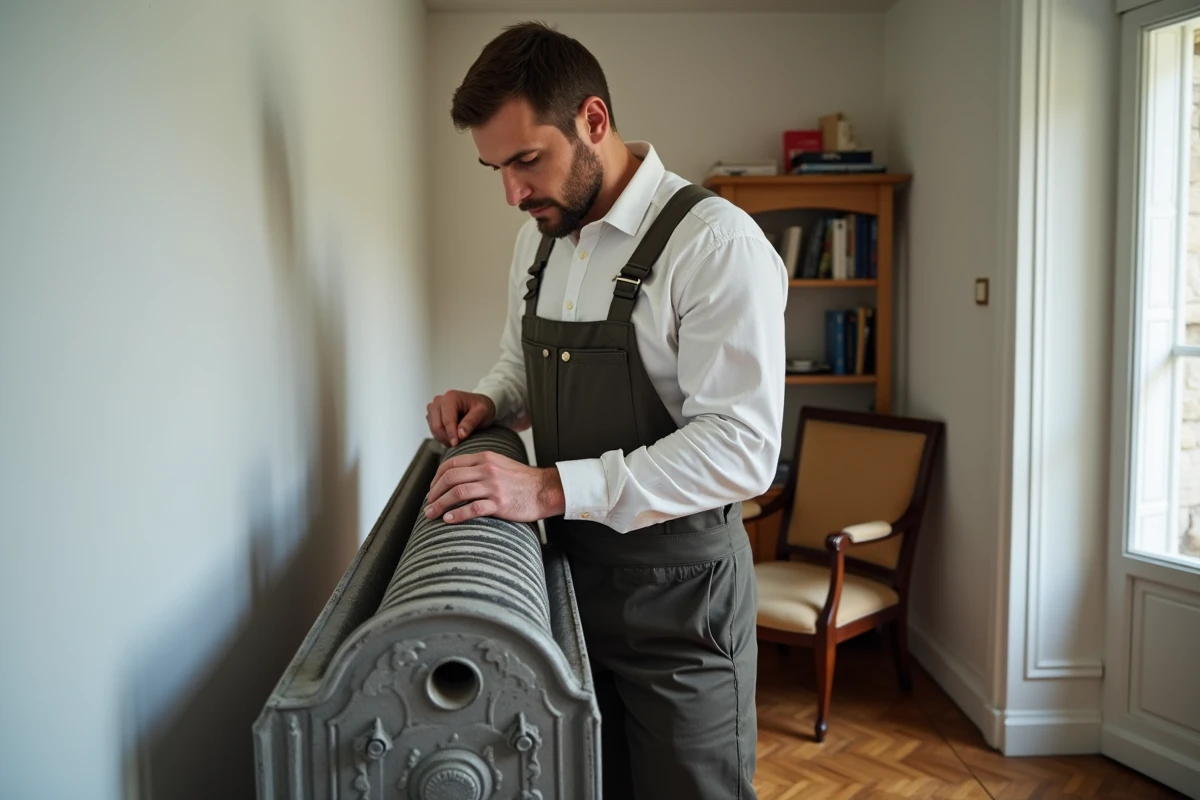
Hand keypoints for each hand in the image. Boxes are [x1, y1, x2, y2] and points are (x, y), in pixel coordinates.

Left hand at [424, 450, 564, 523]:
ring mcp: (493, 486)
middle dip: (434, 492)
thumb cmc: (522, 480)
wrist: (545, 490)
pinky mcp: (500, 503)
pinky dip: (457, 515)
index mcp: (485, 458)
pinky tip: (448, 520)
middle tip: (428, 504)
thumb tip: (458, 474)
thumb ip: (480, 466)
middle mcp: (487, 470)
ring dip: (440, 504)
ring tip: (431, 514)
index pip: (451, 464)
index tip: (432, 489)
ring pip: (458, 493)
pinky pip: (473, 508)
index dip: (436, 477)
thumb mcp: (500, 464)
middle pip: (450, 478)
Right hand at [425, 390, 495, 446]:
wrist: (478, 405)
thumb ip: (471, 422)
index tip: (456, 444)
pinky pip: (433, 431)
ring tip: (458, 442)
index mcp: (450, 397)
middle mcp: (439, 401)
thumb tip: (460, 435)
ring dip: (444, 439)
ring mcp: (433, 408)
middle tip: (459, 445)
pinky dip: (442, 437)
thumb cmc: (481, 408)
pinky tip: (452, 438)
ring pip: (434, 429)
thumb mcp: (482, 412)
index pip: (447, 419)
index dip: (451, 434)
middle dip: (447, 438)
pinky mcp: (432, 416)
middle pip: (437, 425)